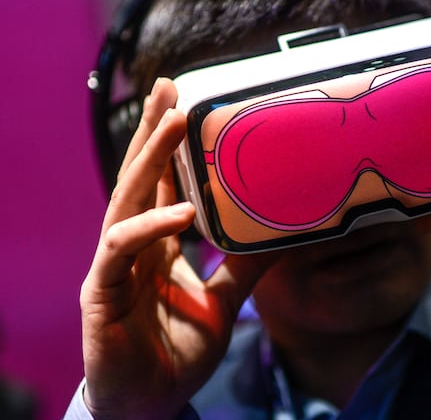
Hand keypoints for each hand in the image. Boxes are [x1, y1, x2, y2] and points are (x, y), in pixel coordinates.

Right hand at [79, 78, 277, 418]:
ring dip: (148, 161)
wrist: (151, 404)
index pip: (160, 185)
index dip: (168, 145)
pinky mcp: (102, 291)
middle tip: (169, 87)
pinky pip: (123, 249)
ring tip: (173, 124)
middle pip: (139, 178)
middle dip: (152, 131)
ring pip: (126, 200)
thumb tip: (283, 239)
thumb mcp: (222, 303)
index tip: (184, 104)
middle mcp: (132, 247)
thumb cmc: (177, 352)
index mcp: (156, 246)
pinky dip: (151, 228)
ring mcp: (114, 266)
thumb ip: (245, 269)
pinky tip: (180, 213)